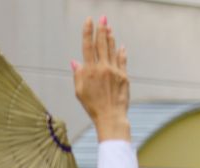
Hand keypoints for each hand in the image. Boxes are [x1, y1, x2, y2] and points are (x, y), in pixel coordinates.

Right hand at [73, 17, 129, 141]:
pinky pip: (122, 61)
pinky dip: (121, 53)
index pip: (87, 46)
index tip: (89, 21)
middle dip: (101, 29)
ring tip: (109, 27)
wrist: (111, 117)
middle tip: (103, 18)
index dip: (88, 31)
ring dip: (111, 38)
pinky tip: (121, 46)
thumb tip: (75, 61)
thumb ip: (78, 74)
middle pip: (101, 44)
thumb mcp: (79, 91)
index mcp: (89, 70)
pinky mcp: (124, 78)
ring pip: (112, 50)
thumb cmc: (93, 106)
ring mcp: (114, 72)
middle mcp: (102, 68)